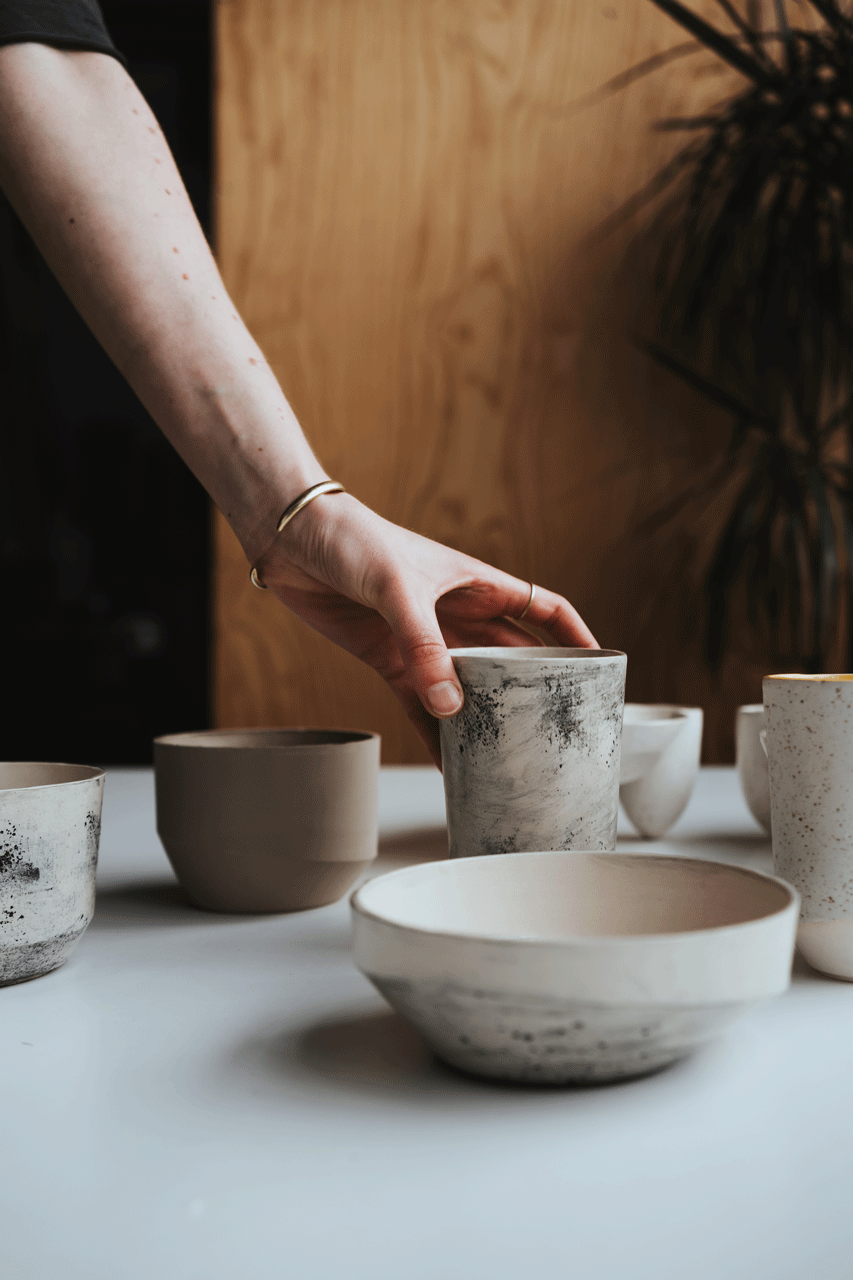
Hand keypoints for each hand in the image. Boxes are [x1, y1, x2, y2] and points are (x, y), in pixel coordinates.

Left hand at [255, 494, 597, 765]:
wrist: (291, 538)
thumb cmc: (352, 539)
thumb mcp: (396, 587)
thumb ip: (423, 645)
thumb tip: (450, 706)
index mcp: (477, 584)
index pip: (544, 612)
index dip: (576, 638)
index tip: (604, 670)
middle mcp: (457, 615)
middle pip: (512, 659)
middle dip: (535, 691)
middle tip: (558, 730)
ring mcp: (424, 640)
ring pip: (470, 687)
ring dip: (487, 718)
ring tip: (510, 758)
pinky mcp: (389, 660)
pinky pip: (422, 704)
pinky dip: (435, 732)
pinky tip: (450, 762)